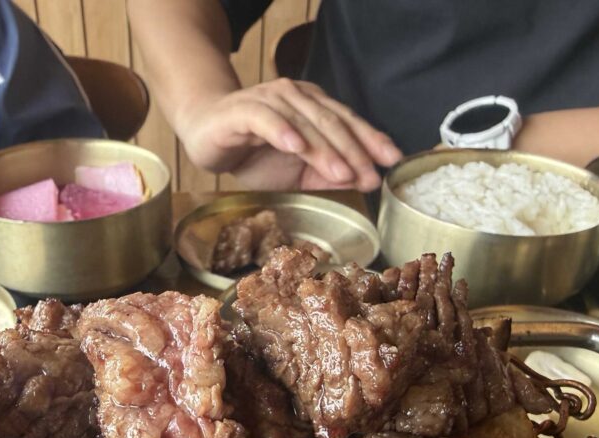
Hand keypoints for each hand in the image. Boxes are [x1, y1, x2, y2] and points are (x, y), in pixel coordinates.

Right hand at [177, 78, 400, 191]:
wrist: (207, 134)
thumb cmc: (253, 152)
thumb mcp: (296, 171)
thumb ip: (325, 175)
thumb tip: (358, 181)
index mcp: (314, 107)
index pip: (348, 122)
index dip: (371, 141)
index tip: (391, 161)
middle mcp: (297, 96)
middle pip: (331, 122)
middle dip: (353, 151)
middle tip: (369, 176)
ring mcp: (270, 100)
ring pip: (304, 122)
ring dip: (323, 148)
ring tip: (341, 171)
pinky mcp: (243, 109)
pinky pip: (266, 119)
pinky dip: (282, 132)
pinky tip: (295, 147)